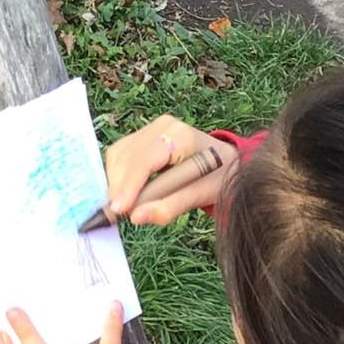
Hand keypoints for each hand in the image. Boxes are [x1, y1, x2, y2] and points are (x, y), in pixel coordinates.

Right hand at [103, 113, 239, 225]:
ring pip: (118, 155)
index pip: (145, 160)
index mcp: (181, 135)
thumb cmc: (219, 177)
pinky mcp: (143, 135)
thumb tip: (136, 217)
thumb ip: (172, 206)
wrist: (228, 162)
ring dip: (115, 182)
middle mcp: (163, 126)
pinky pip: (120, 155)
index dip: (129, 185)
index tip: (117, 210)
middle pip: (127, 156)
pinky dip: (118, 176)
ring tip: (123, 207)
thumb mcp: (203, 194)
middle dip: (119, 187)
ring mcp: (151, 128)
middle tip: (118, 216)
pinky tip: (125, 194)